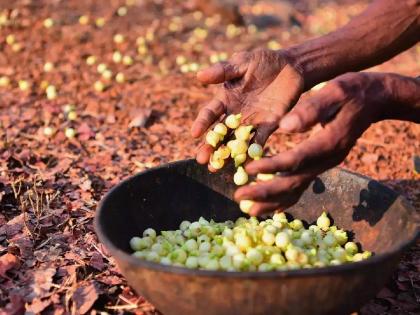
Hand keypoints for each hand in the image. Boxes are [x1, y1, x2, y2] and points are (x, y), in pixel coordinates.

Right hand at [191, 49, 303, 165]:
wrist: (290, 67)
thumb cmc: (262, 61)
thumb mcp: (242, 62)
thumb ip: (223, 71)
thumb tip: (199, 75)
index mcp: (225, 98)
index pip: (210, 113)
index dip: (202, 123)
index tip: (194, 133)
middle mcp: (235, 114)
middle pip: (219, 133)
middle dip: (210, 146)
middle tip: (202, 160)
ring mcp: (251, 122)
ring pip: (235, 141)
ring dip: (226, 155)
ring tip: (216, 168)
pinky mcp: (268, 126)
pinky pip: (258, 141)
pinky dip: (252, 152)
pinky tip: (246, 163)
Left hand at [235, 72, 391, 215]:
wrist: (374, 100)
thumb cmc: (352, 92)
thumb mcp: (335, 91)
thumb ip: (312, 109)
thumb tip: (285, 127)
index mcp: (328, 143)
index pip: (296, 160)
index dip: (271, 166)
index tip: (247, 169)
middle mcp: (327, 160)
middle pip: (294, 182)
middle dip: (265, 192)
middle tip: (239, 197)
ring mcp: (325, 165)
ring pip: (297, 189)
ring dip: (273, 202)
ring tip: (250, 210)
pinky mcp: (321, 164)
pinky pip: (302, 186)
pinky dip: (285, 199)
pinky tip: (271, 207)